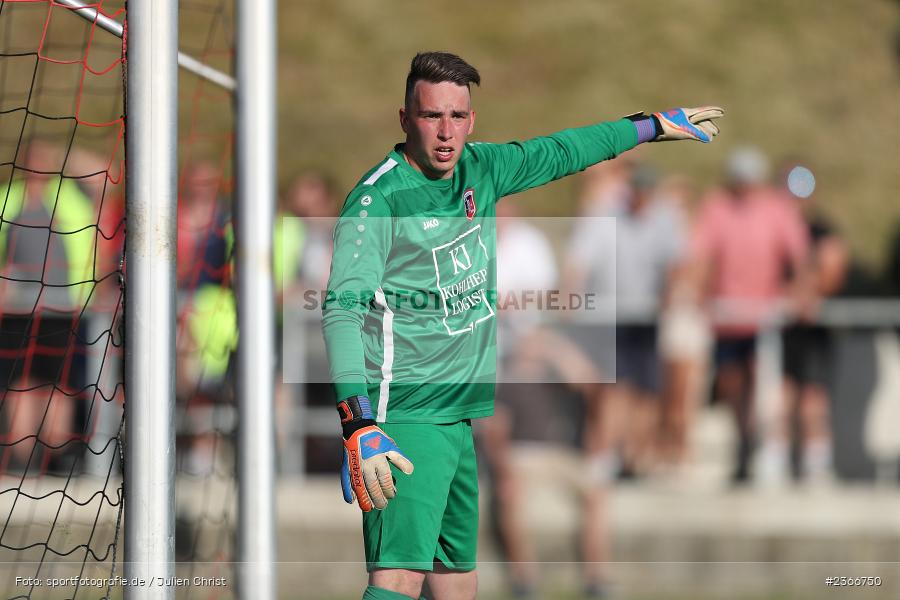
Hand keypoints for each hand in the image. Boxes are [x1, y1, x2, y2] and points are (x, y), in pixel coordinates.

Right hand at [337, 396, 413, 511]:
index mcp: (379, 461)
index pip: (385, 481)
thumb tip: (410, 471)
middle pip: (373, 488)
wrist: (357, 428)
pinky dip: (347, 492)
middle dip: (379, 499)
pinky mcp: (346, 467)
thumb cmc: (376, 438)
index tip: (393, 495)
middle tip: (383, 506)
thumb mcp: (391, 446)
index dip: (389, 490)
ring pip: (360, 488)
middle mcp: (367, 466)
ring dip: (364, 499)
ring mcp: (355, 468)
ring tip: (369, 508)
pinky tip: (351, 501)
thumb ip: (400, 460)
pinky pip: (346, 482)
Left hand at [653, 107, 723, 142]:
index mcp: (687, 113)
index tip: (722, 111)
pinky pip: (688, 129)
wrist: (651, 128)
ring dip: (702, 131)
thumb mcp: (685, 130)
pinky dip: (695, 133)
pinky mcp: (674, 127)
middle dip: (709, 126)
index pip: (704, 111)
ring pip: (694, 125)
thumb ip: (697, 134)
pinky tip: (696, 136)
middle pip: (700, 120)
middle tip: (717, 132)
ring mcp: (679, 121)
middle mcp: (684, 115)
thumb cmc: (668, 127)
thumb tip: (709, 139)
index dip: (713, 112)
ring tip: (709, 137)